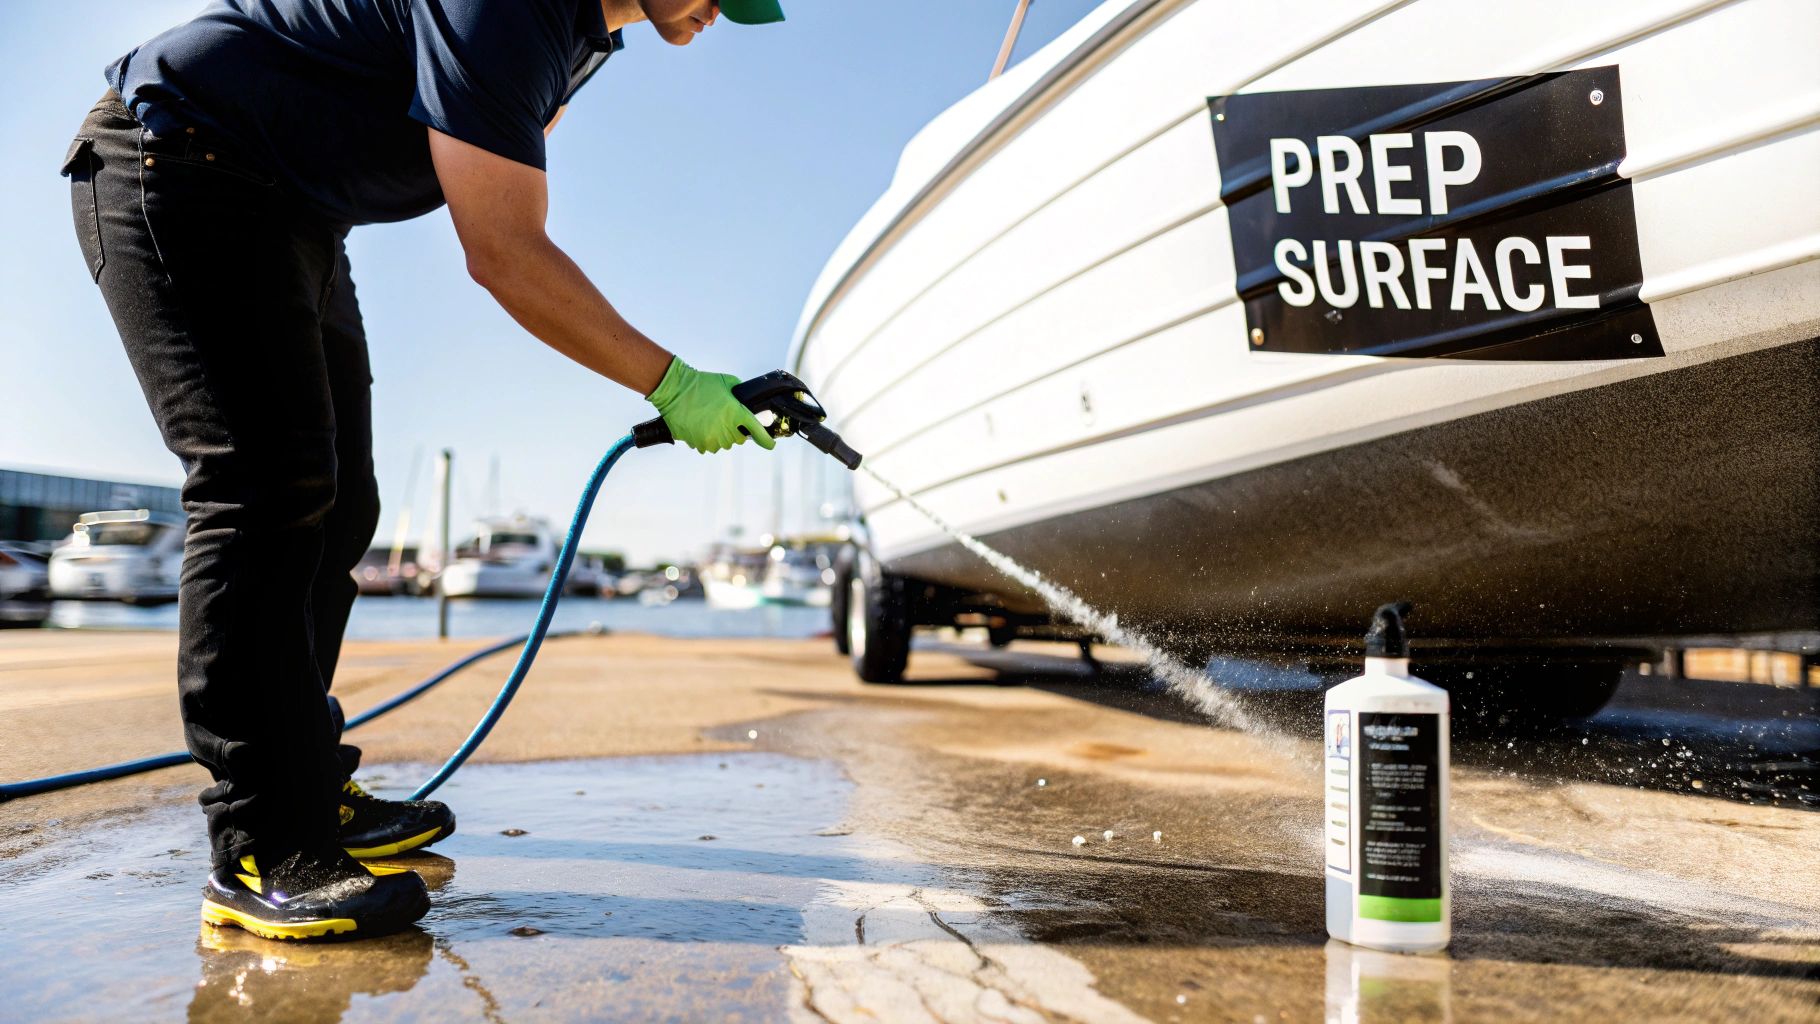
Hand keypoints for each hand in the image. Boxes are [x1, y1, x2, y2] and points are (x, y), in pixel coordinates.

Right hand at [646, 357, 775, 453]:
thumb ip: (741, 395)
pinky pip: (708, 446)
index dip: (766, 440)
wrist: (675, 390)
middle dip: (735, 430)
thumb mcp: (728, 382)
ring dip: (720, 435)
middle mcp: (726, 430)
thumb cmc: (702, 384)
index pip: (757, 432)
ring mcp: (711, 439)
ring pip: (723, 444)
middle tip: (725, 417)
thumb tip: (747, 402)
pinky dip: (706, 438)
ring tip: (710, 419)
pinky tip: (701, 425)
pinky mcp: (698, 443)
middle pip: (739, 439)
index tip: (770, 445)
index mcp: (736, 414)